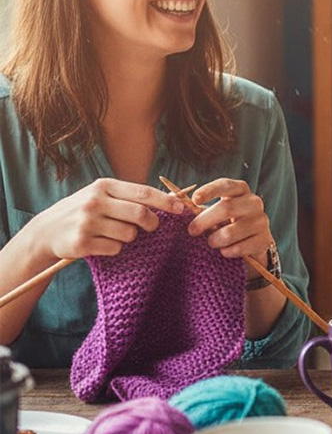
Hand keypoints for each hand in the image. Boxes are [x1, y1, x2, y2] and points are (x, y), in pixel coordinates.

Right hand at [27, 178, 186, 260]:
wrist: (47, 230)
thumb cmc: (84, 210)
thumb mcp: (102, 194)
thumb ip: (130, 196)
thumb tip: (171, 198)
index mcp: (104, 186)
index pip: (143, 192)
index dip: (166, 201)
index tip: (181, 208)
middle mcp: (94, 201)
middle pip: (140, 214)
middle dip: (153, 223)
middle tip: (152, 226)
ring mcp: (87, 222)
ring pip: (130, 233)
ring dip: (131, 237)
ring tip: (116, 233)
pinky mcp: (82, 242)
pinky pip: (115, 248)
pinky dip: (116, 248)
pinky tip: (102, 243)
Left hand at [188, 178, 272, 269]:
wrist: (251, 241)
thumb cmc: (226, 222)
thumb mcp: (214, 210)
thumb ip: (196, 205)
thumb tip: (173, 196)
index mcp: (241, 190)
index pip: (226, 185)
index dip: (210, 191)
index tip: (194, 200)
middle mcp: (254, 202)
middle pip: (227, 209)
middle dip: (204, 221)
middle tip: (192, 231)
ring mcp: (261, 221)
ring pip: (231, 232)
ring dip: (215, 240)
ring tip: (211, 243)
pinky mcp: (265, 239)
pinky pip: (241, 248)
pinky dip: (228, 252)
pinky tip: (224, 251)